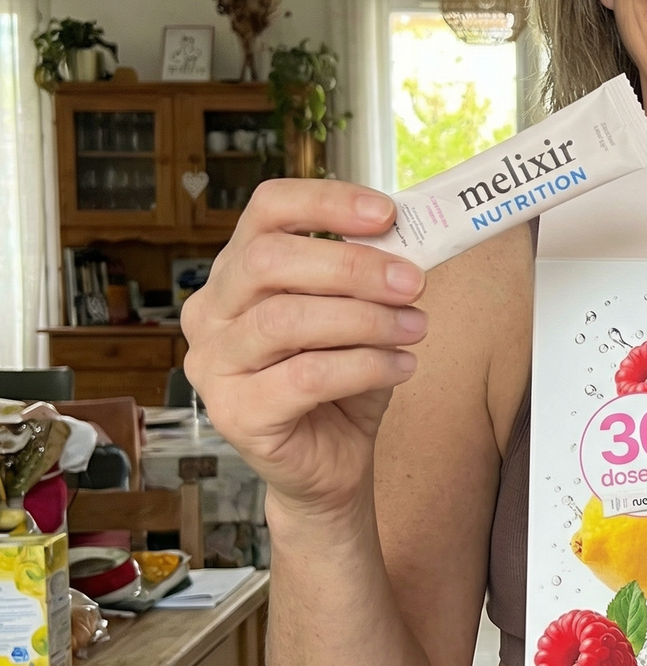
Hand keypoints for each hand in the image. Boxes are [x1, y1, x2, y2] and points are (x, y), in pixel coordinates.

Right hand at [181, 179, 425, 516]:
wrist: (331, 464)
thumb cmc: (342, 380)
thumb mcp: (360, 315)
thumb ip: (372, 276)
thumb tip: (410, 237)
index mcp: (236, 273)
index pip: (266, 211)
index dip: (325, 201)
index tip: (387, 213)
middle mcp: (211, 312)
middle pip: (267, 261)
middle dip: (350, 265)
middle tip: (411, 281)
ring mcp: (214, 364)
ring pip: (285, 320)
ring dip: (365, 318)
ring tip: (416, 327)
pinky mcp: (235, 413)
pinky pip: (305, 377)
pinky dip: (365, 366)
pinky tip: (403, 367)